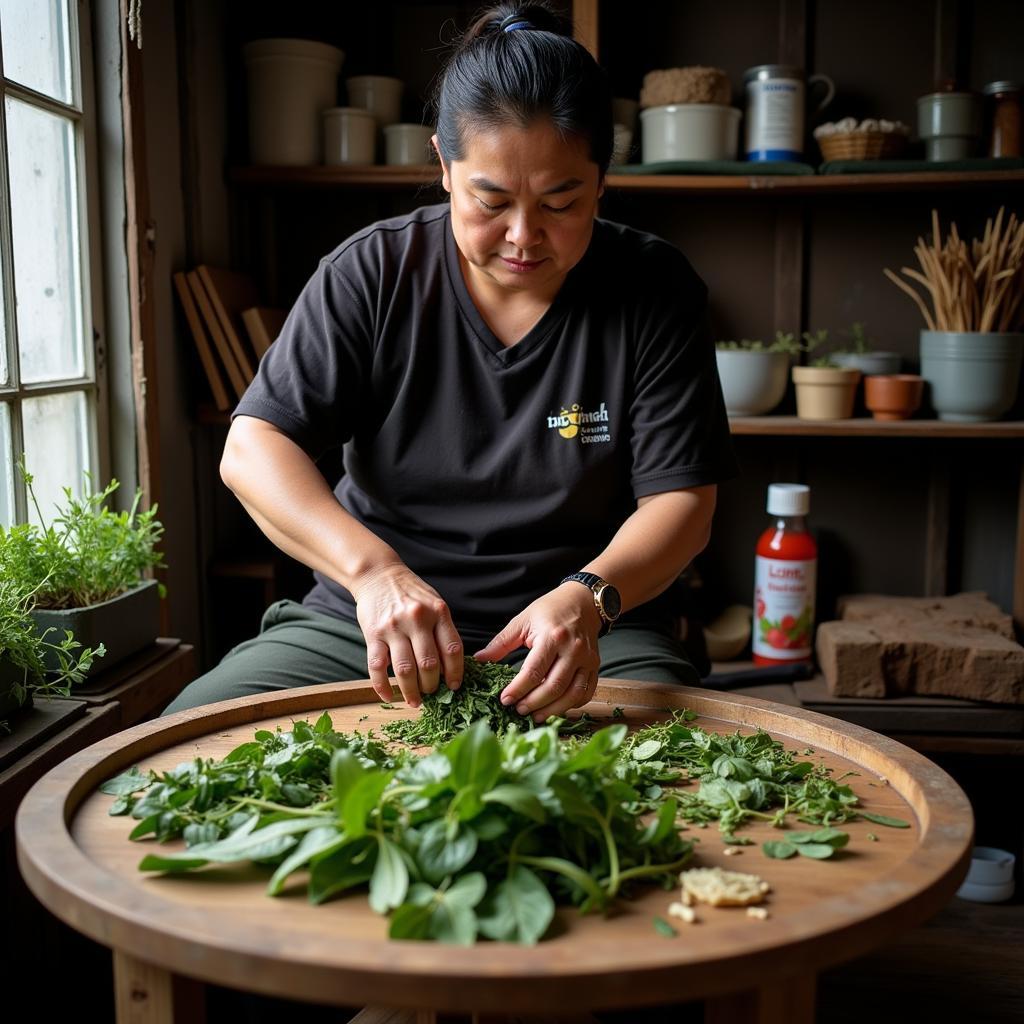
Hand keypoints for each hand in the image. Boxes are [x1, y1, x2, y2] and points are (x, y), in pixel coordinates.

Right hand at [351, 563, 463, 706]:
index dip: (456, 673)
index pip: (453, 650)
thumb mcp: (435, 604)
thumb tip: (450, 668)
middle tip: (432, 694)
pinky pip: (377, 668)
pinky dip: (383, 687)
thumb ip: (443, 631)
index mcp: (438, 612)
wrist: (378, 574)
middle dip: (432, 686)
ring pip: (405, 670)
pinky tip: (389, 697)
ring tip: (415, 701)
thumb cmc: (411, 593)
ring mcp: (393, 627)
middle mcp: (417, 619)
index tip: (455, 687)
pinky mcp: (372, 634)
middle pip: (429, 664)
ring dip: (411, 692)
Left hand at [474, 584, 601, 722]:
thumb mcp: (523, 621)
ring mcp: (587, 659)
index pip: (534, 671)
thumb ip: (501, 642)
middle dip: (534, 703)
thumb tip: (479, 659)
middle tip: (518, 710)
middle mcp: (573, 649)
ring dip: (553, 710)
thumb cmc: (550, 609)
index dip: (518, 689)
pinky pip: (586, 692)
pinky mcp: (595, 666)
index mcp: (552, 637)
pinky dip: (572, 705)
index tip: (505, 699)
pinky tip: (557, 708)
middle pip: (554, 686)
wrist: (583, 601)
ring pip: (572, 694)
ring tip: (536, 716)